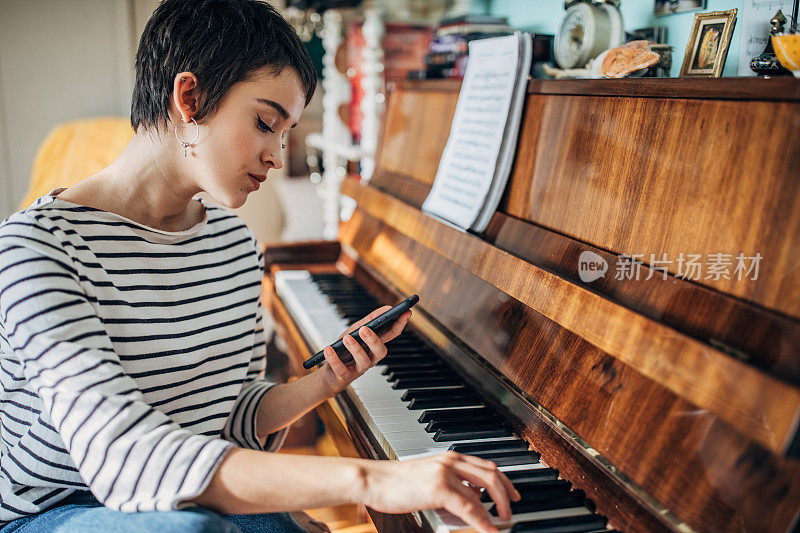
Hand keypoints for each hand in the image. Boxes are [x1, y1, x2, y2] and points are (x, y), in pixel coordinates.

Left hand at [319, 305, 410, 395]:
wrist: (328, 374)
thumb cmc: (343, 350)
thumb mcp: (355, 331)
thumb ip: (370, 320)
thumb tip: (387, 308)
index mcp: (374, 346)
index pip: (391, 335)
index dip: (400, 324)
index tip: (406, 312)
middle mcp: (370, 358)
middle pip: (380, 351)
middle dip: (374, 340)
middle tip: (365, 329)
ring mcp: (358, 368)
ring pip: (363, 361)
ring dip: (355, 348)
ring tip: (346, 338)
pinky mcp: (344, 376)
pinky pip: (341, 369)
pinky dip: (334, 359)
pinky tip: (329, 349)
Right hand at [362, 451, 520, 532]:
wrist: (373, 480)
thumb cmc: (395, 482)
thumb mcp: (428, 477)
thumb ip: (451, 483)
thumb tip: (473, 498)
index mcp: (449, 457)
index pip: (486, 465)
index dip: (504, 481)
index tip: (513, 494)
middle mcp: (451, 461)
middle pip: (492, 474)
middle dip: (507, 494)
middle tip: (512, 510)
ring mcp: (445, 473)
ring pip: (484, 489)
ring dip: (497, 508)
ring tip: (501, 522)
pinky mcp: (439, 489)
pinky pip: (470, 506)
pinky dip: (483, 520)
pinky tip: (488, 529)